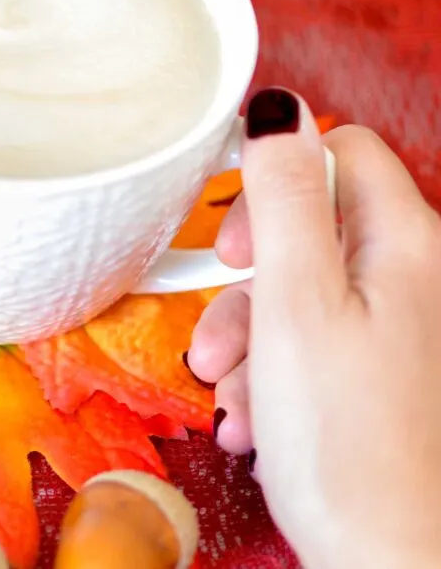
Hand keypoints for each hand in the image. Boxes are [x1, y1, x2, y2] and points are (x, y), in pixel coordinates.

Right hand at [186, 88, 440, 568]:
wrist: (394, 562)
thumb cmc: (350, 447)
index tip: (231, 230)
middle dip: (248, 281)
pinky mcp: (380, 379)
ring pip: (304, 298)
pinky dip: (274, 377)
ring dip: (250, 341)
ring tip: (232, 396)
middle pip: (313, 234)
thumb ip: (285, 200)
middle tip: (219, 325)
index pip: (342, 153)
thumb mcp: (295, 306)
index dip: (277, 179)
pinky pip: (314, 349)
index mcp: (406, 248)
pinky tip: (257, 420)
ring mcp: (400, 334)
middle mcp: (414, 282)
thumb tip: (275, 109)